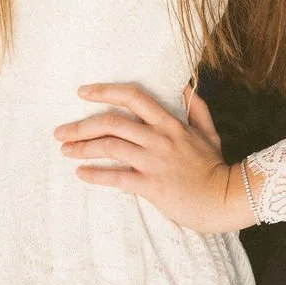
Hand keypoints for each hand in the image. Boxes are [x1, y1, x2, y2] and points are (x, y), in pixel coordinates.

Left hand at [52, 80, 259, 233]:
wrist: (225, 197)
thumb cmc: (215, 166)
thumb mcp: (208, 132)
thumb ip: (196, 108)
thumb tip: (186, 86)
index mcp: (170, 123)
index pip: (134, 97)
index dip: (105, 91)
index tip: (82, 92)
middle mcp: (159, 138)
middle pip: (112, 123)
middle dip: (81, 126)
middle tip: (60, 132)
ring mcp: (154, 161)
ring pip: (110, 147)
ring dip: (82, 148)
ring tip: (65, 151)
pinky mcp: (152, 186)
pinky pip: (117, 178)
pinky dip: (95, 175)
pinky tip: (81, 174)